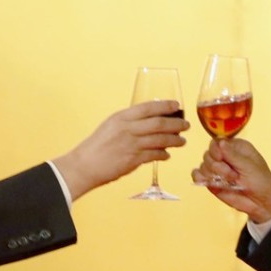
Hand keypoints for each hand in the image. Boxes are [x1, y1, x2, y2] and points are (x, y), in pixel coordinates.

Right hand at [54, 100, 188, 200]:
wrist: (84, 165)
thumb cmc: (96, 147)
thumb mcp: (111, 126)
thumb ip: (129, 123)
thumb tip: (149, 123)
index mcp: (121, 117)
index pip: (148, 107)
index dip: (165, 105)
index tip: (177, 105)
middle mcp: (128, 128)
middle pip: (159, 123)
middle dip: (176, 123)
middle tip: (186, 125)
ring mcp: (131, 144)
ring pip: (160, 139)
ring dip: (174, 140)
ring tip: (182, 141)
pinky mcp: (133, 159)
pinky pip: (155, 155)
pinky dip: (163, 154)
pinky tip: (167, 155)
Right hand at [191, 138, 270, 222]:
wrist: (262, 203)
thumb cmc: (261, 182)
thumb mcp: (250, 167)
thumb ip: (233, 155)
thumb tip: (220, 142)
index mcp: (236, 148)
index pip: (217, 142)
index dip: (215, 150)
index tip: (220, 158)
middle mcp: (225, 156)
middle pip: (208, 154)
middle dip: (217, 166)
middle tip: (233, 176)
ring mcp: (218, 170)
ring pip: (203, 165)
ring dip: (213, 175)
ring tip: (228, 183)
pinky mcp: (212, 181)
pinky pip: (197, 175)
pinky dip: (199, 178)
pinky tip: (207, 182)